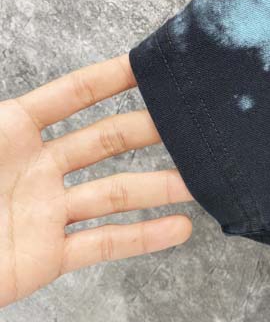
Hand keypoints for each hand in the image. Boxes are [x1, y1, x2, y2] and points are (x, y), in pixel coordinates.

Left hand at [0, 54, 192, 307]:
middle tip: (189, 124)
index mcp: (13, 130)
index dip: (110, 77)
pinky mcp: (48, 256)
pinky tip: (179, 228)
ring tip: (198, 180)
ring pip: (113, 193)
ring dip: (158, 186)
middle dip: (148, 129)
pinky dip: (144, 237)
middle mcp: (39, 166)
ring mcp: (47, 211)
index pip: (72, 95)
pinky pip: (103, 244)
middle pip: (105, 141)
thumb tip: (12, 93)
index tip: (149, 65)